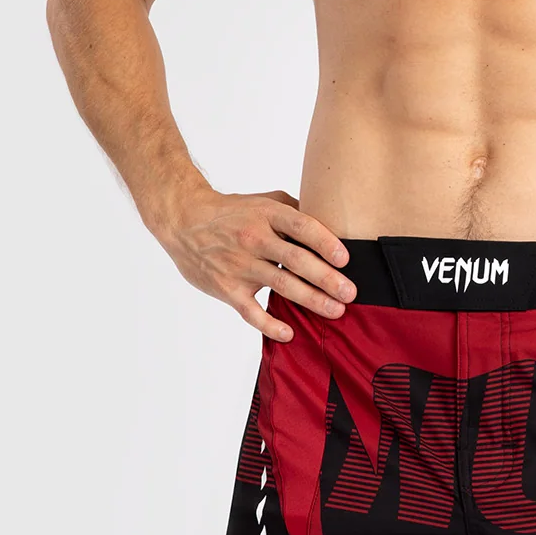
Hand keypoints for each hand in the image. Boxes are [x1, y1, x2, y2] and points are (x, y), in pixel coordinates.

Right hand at [147, 185, 354, 341]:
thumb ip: (295, 211)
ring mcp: (239, 264)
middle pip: (295, 259)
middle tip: (350, 293)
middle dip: (326, 278)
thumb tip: (332, 224)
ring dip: (311, 300)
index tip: (346, 258)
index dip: (325, 242)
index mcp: (266, 214)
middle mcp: (253, 238)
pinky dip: (269, 325)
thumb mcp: (264, 201)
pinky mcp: (227, 288)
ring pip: (280, 285)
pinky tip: (289, 333)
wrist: (184, 222)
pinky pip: (250, 311)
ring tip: (335, 311)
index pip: (301, 226)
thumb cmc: (232, 212)